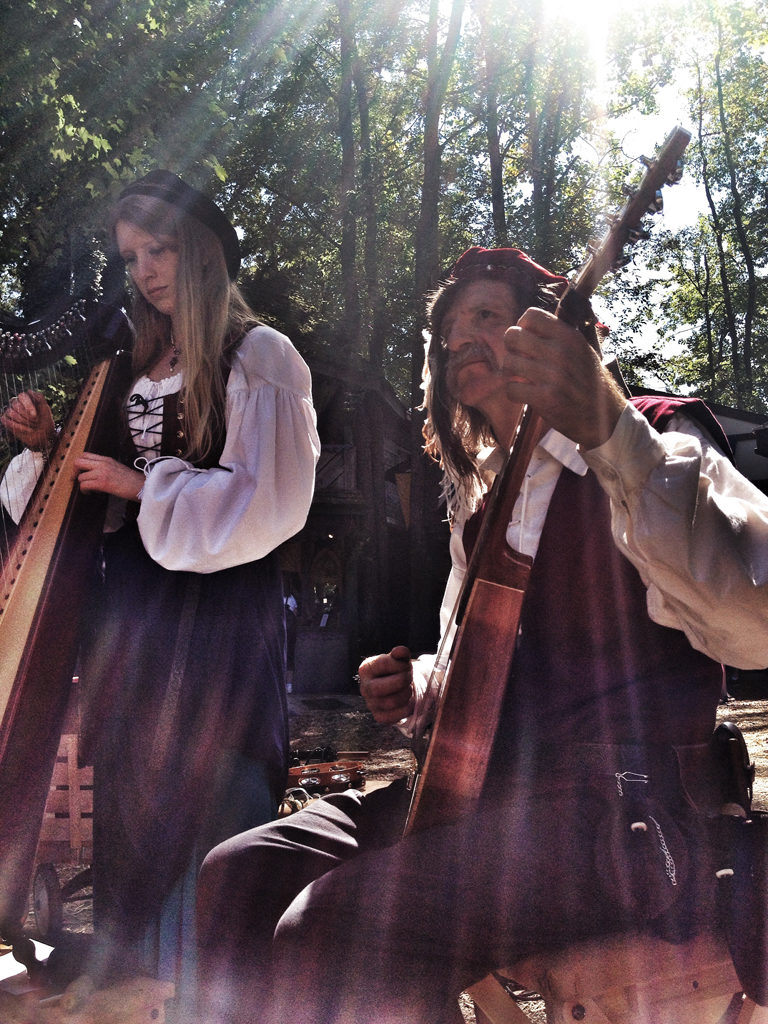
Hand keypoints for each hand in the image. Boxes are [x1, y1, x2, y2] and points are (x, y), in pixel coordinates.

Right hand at [1, 390, 56, 450]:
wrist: (44, 436)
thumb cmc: (45, 422)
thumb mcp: (46, 410)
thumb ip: (40, 399)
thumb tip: (29, 391)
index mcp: (27, 399)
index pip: (22, 396)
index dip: (28, 405)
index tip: (35, 415)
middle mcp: (17, 403)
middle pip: (15, 404)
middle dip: (26, 415)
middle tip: (36, 422)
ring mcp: (11, 412)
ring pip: (10, 412)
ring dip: (22, 421)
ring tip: (32, 427)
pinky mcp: (7, 421)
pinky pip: (5, 420)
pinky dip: (16, 426)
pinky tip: (26, 430)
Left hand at [74, 452, 144, 500]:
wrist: (141, 486)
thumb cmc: (131, 481)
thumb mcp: (117, 468)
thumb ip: (105, 467)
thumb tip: (92, 473)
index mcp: (106, 459)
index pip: (85, 455)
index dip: (78, 463)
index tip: (79, 471)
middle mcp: (103, 464)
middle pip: (78, 462)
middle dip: (73, 471)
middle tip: (75, 479)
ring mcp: (102, 472)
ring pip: (80, 476)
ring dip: (82, 484)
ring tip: (90, 489)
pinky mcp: (103, 483)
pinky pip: (84, 485)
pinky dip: (85, 490)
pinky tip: (91, 493)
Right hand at [358, 645, 413, 724]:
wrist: (399, 687)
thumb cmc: (397, 670)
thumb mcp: (399, 659)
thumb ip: (401, 654)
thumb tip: (401, 651)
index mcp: (366, 669)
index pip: (383, 664)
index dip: (400, 664)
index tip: (408, 665)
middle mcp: (364, 687)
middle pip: (379, 688)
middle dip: (401, 681)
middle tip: (409, 677)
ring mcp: (371, 703)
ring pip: (389, 702)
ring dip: (405, 694)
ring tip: (409, 688)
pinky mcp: (379, 716)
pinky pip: (393, 716)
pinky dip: (406, 708)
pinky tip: (408, 700)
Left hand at [501, 308, 626, 448]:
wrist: (604, 417)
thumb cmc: (588, 381)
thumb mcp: (581, 350)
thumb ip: (558, 336)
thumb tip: (526, 323)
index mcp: (569, 336)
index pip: (531, 316)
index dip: (522, 327)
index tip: (527, 340)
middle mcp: (561, 352)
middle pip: (512, 336)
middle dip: (511, 348)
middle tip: (519, 358)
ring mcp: (553, 375)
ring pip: (509, 362)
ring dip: (511, 372)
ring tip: (522, 378)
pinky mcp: (546, 398)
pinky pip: (511, 389)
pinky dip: (514, 393)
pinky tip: (524, 394)